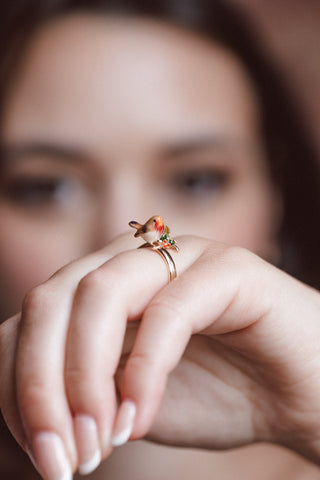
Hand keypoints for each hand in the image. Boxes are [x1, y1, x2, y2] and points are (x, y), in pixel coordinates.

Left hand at [1, 235, 319, 479]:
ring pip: (100, 293)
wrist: (302, 390)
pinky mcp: (229, 268)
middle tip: (60, 458)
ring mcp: (182, 255)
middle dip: (40, 384)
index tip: (42, 454)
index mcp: (105, 285)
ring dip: (85, 376)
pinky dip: (145, 370)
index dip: (19, 384)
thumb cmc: (221, 392)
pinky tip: (140, 420)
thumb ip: (86, 392)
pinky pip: (171, 309)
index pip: (33, 317)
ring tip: (97, 446)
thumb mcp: (131, 400)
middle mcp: (135, 259)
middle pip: (52, 299)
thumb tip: (34, 414)